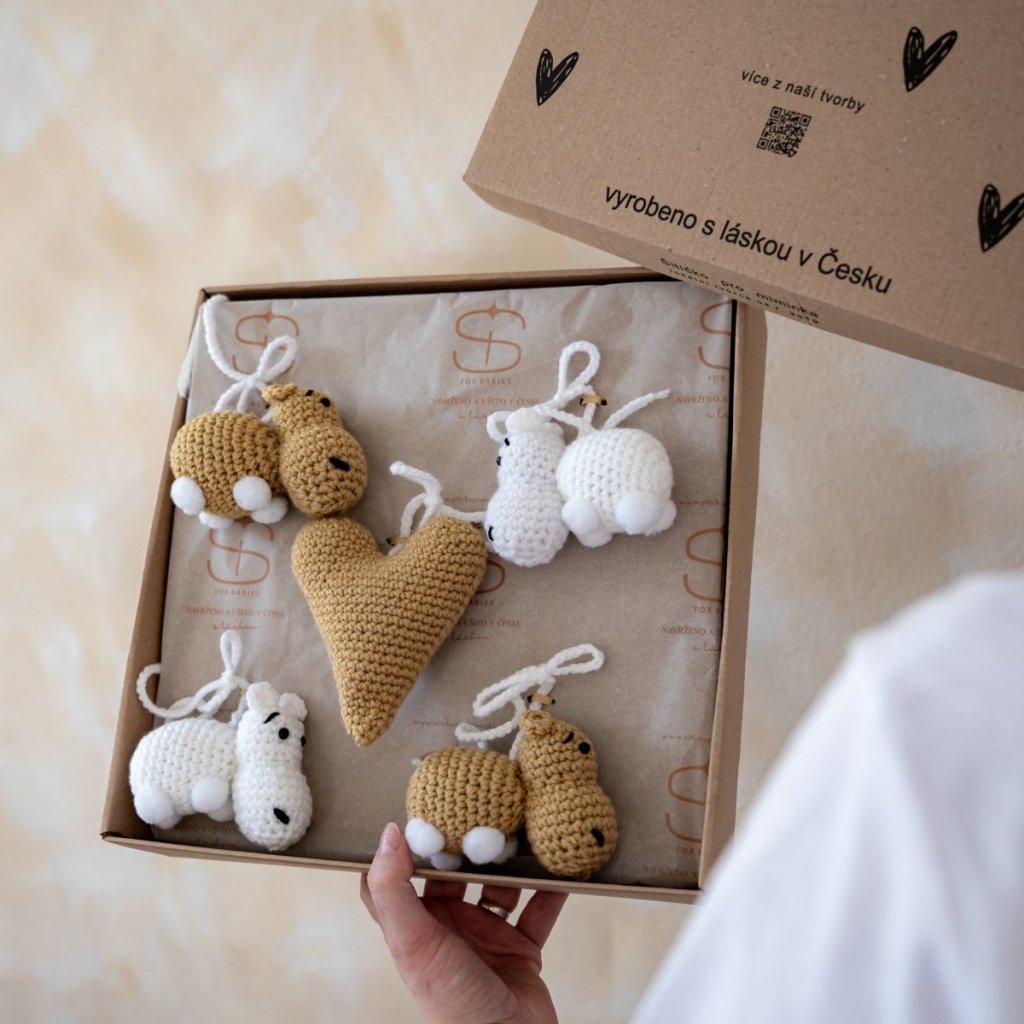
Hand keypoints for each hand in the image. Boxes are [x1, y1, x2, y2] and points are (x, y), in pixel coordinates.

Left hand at [361, 822, 566, 1023]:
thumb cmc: (453, 1007)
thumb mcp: (414, 943)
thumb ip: (394, 890)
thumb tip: (387, 835)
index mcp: (417, 927)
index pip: (397, 879)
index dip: (403, 847)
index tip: (418, 810)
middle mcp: (449, 928)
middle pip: (455, 873)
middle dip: (467, 844)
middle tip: (481, 806)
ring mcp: (485, 938)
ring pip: (499, 886)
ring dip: (511, 864)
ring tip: (522, 831)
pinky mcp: (521, 950)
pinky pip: (539, 910)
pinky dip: (551, 889)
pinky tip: (560, 867)